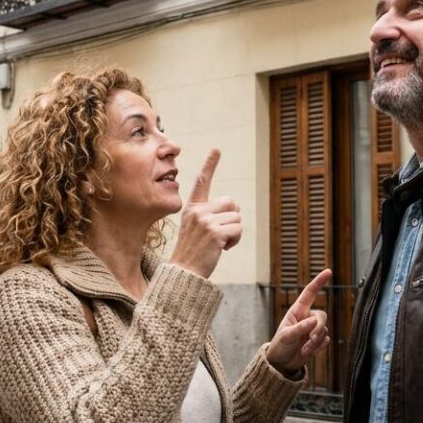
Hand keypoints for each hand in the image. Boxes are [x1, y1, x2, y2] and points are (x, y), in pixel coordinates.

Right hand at [169, 149, 242, 278]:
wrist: (184, 273)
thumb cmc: (193, 253)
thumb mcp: (197, 230)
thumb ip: (211, 216)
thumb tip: (235, 208)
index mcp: (192, 208)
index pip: (202, 182)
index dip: (210, 165)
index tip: (217, 149)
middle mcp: (198, 211)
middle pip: (232, 203)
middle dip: (232, 218)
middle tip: (219, 235)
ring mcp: (205, 221)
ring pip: (237, 217)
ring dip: (234, 233)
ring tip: (218, 244)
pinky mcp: (214, 232)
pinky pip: (238, 229)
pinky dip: (234, 241)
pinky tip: (221, 249)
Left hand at [266, 269, 331, 375]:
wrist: (282, 363)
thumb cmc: (280, 346)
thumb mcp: (286, 336)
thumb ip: (300, 328)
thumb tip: (314, 321)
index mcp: (297, 311)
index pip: (309, 293)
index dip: (319, 282)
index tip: (328, 272)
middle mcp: (307, 318)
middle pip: (322, 316)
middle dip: (318, 328)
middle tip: (310, 340)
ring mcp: (313, 329)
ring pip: (324, 330)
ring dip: (315, 342)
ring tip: (303, 350)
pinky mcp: (317, 341)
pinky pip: (325, 340)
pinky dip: (318, 347)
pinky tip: (308, 351)